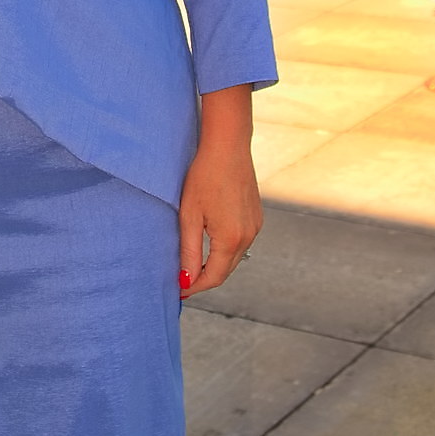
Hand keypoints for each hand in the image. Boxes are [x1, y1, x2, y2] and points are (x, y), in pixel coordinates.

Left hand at [178, 121, 261, 297]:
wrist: (227, 146)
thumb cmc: (204, 176)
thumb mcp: (190, 215)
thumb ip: (189, 251)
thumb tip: (187, 280)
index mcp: (231, 239)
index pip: (214, 277)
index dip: (195, 286)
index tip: (178, 289)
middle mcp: (249, 236)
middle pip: (226, 270)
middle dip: (204, 278)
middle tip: (182, 279)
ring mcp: (256, 226)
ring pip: (234, 257)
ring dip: (215, 264)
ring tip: (192, 263)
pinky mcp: (256, 216)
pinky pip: (240, 241)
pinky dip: (225, 249)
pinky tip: (210, 242)